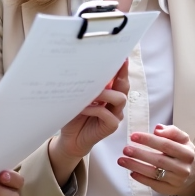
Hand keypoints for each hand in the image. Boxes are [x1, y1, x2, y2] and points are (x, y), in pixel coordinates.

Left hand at [47, 61, 129, 184]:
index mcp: (109, 93)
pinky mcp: (112, 125)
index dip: (121, 67)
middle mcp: (115, 103)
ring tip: (91, 92)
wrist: (70, 139)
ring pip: (120, 98)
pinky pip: (107, 114)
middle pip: (124, 85)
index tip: (121, 56)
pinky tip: (83, 108)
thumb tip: (86, 69)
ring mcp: (115, 114)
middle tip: (118, 63)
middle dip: (121, 74)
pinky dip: (95, 108)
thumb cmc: (74, 116)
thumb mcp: (78, 98)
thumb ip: (86, 87)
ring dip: (105, 93)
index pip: (118, 78)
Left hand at [118, 124, 194, 195]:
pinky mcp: (169, 190)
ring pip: (153, 173)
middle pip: (158, 160)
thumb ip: (172, 132)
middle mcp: (183, 168)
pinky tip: (131, 172)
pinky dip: (141, 178)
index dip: (149, 140)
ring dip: (135, 166)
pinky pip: (153, 184)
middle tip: (126, 149)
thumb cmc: (184, 155)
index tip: (134, 136)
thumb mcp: (184, 140)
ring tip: (122, 160)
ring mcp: (176, 180)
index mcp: (187, 153)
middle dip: (140, 154)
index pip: (166, 145)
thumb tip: (157, 129)